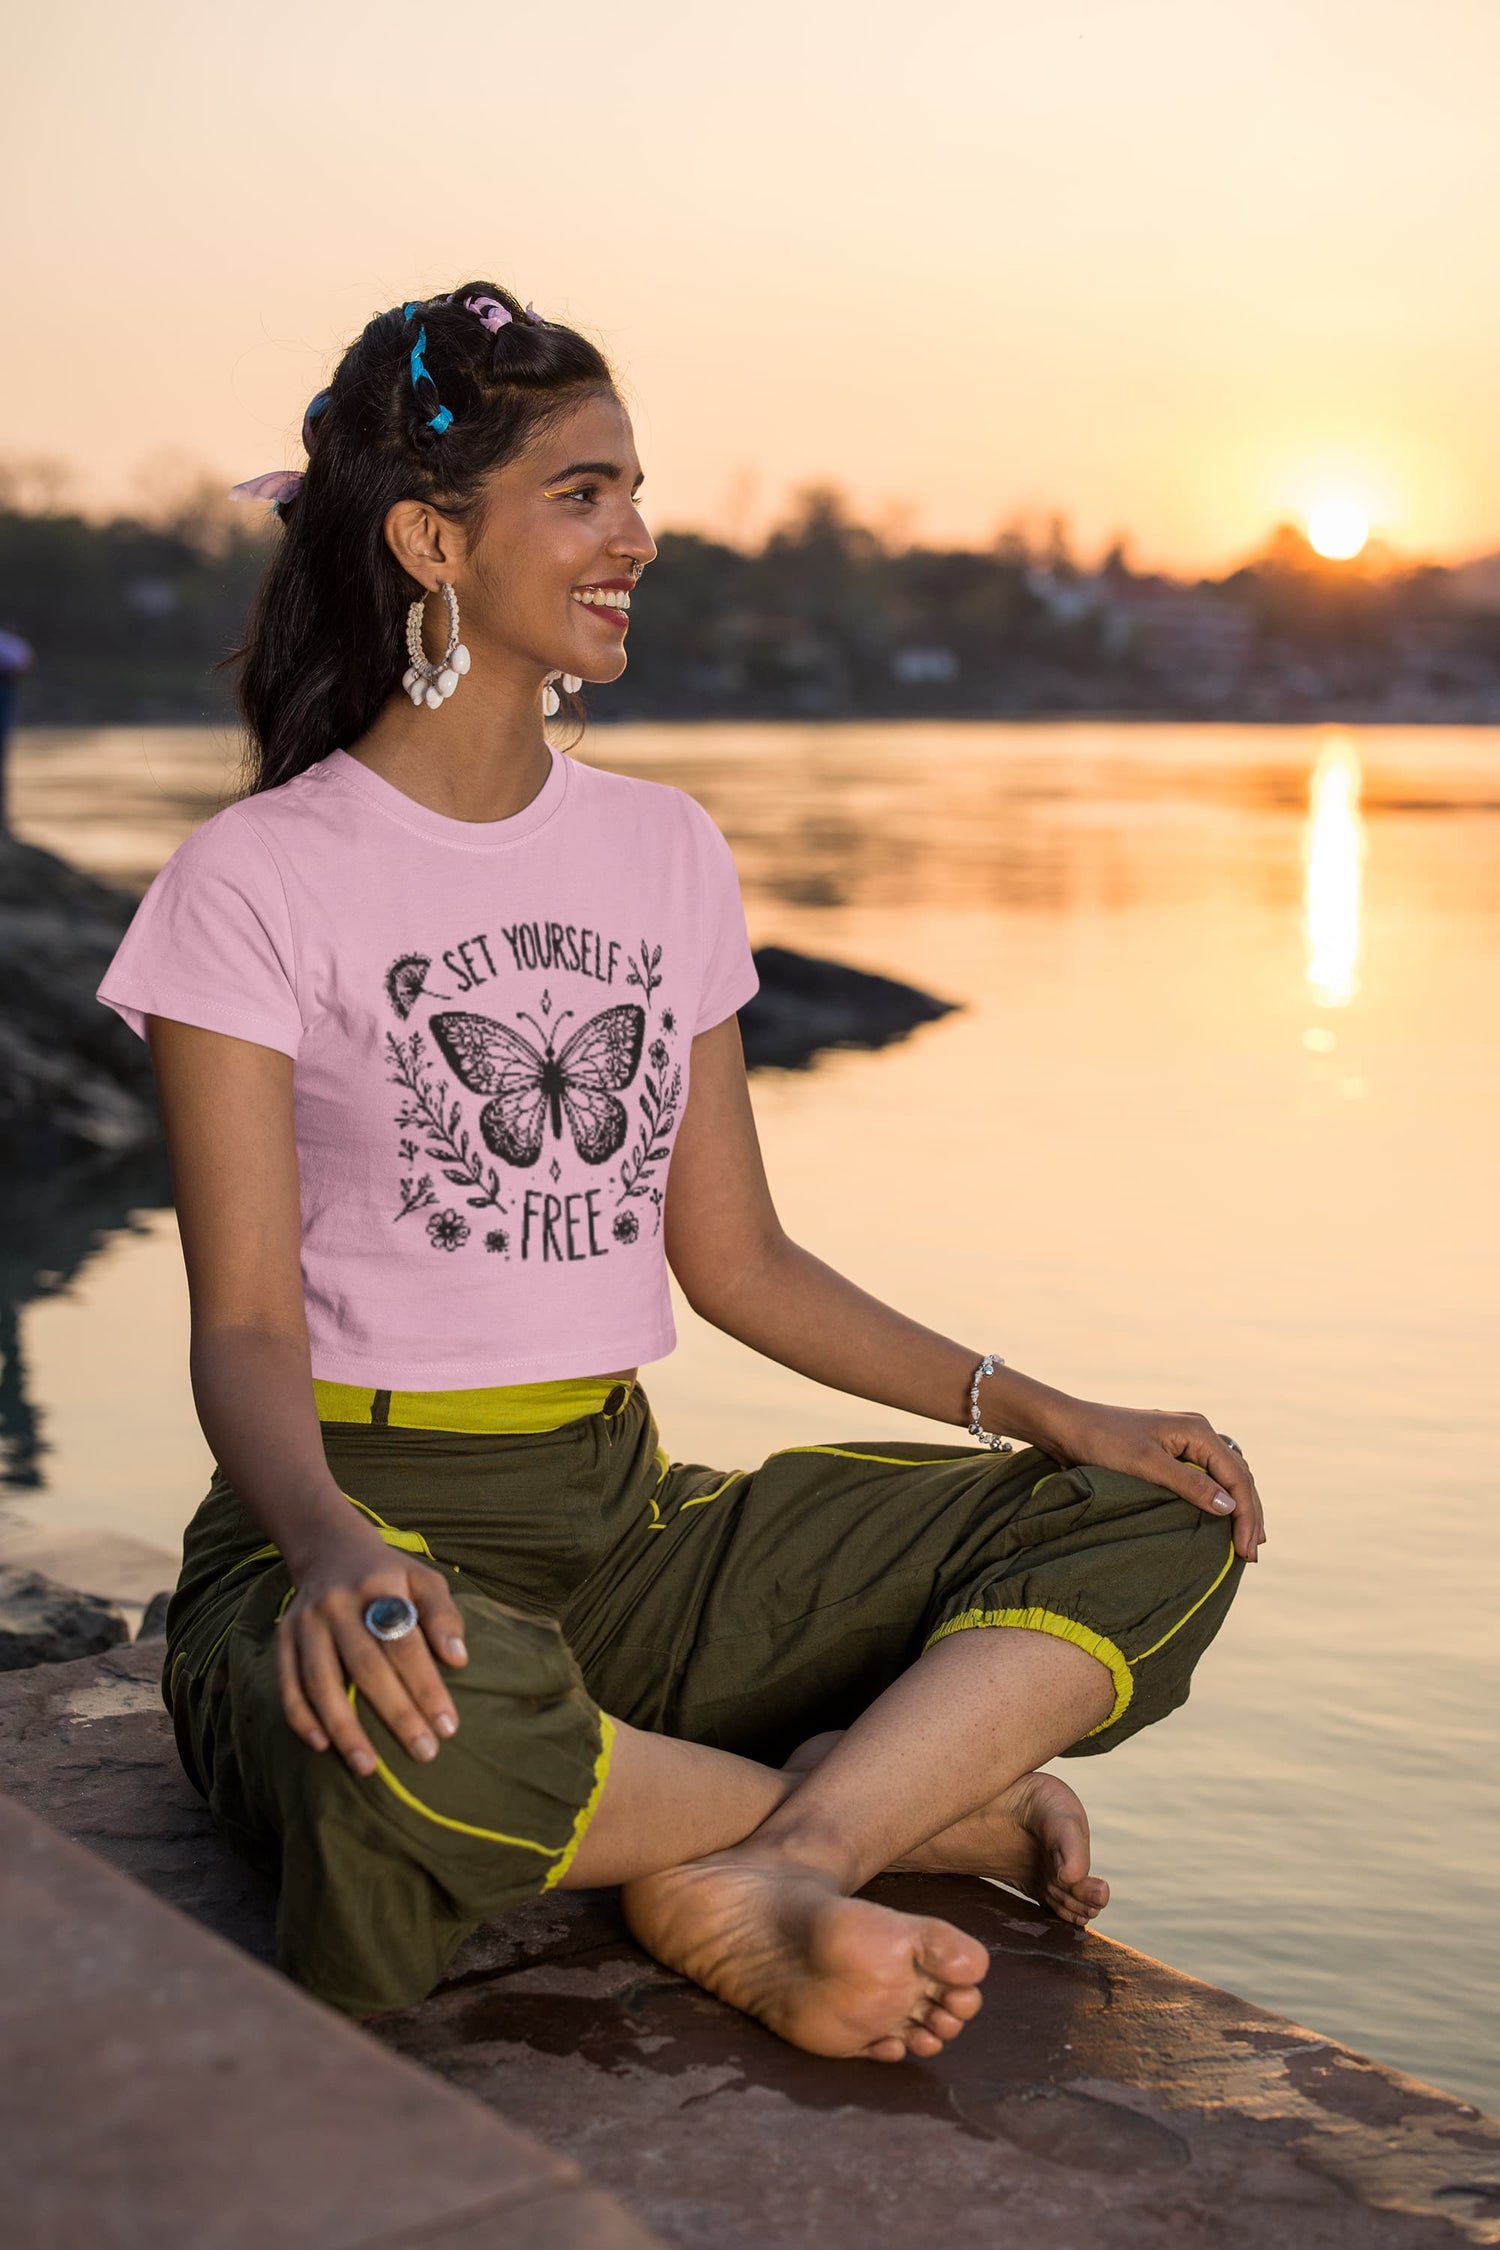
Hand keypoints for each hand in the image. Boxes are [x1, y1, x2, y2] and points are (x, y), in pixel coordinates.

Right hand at [275, 1519, 468, 1773]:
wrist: (330, 1549)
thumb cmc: (389, 1575)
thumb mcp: (424, 1580)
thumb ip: (443, 1615)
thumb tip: (458, 1660)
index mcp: (379, 1585)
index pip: (405, 1643)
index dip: (426, 1685)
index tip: (448, 1726)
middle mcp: (338, 1603)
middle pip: (366, 1666)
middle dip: (397, 1714)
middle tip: (424, 1753)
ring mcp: (305, 1621)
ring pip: (321, 1681)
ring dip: (344, 1728)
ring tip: (368, 1767)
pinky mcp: (282, 1637)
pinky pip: (287, 1683)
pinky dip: (301, 1717)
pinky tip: (322, 1745)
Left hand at [1028, 1394, 1265, 1562]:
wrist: (1067, 1427)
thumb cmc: (1103, 1442)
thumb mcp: (1146, 1466)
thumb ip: (1189, 1485)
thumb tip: (1229, 1507)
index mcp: (1198, 1431)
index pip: (1237, 1477)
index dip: (1246, 1515)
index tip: (1245, 1550)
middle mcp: (1198, 1433)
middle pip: (1238, 1476)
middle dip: (1249, 1514)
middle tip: (1252, 1553)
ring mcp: (1185, 1443)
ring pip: (1226, 1477)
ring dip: (1239, 1508)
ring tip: (1247, 1541)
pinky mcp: (1172, 1454)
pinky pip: (1208, 1478)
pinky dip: (1220, 1500)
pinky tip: (1222, 1519)